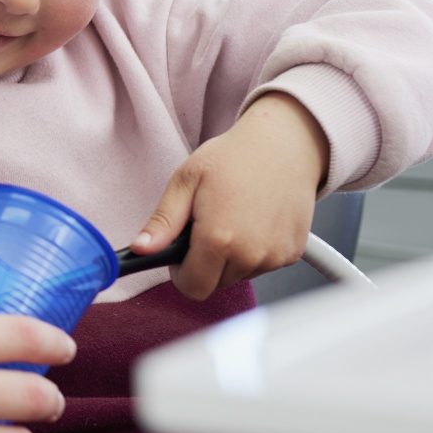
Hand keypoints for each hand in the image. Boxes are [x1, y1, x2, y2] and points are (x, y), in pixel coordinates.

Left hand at [132, 92, 329, 299]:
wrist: (283, 144)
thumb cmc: (234, 158)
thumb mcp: (186, 181)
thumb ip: (162, 222)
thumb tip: (141, 249)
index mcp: (219, 239)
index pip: (192, 287)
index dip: (180, 272)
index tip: (179, 251)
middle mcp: (251, 255)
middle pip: (214, 284)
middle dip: (203, 263)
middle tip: (206, 225)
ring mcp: (275, 257)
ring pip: (238, 276)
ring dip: (229, 258)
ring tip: (231, 218)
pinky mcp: (292, 254)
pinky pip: (261, 267)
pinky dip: (252, 252)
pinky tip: (252, 221)